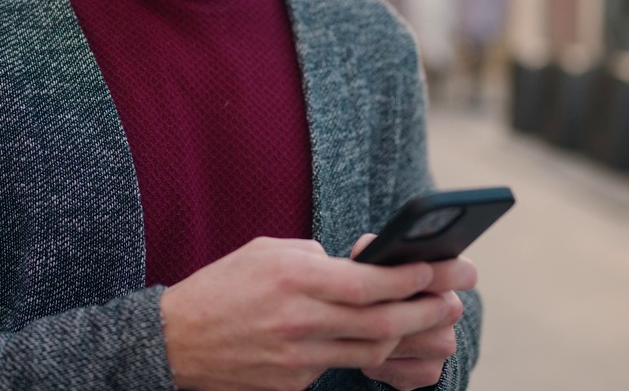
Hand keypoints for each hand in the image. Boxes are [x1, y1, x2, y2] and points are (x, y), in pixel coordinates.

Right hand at [159, 237, 455, 390]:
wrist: (173, 341)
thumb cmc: (222, 287)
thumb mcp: (266, 252)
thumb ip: (315, 257)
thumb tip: (358, 265)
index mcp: (294, 277)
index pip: (368, 282)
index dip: (410, 279)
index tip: (437, 270)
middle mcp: (299, 319)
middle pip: (381, 323)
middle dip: (426, 312)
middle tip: (455, 303)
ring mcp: (296, 357)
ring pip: (369, 352)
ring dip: (407, 338)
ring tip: (433, 324)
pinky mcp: (291, 383)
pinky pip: (339, 367)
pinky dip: (363, 354)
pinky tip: (383, 344)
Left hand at [349, 234, 477, 389]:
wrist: (375, 325)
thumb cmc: (377, 287)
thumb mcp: (373, 264)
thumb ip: (373, 251)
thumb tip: (367, 248)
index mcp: (445, 277)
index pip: (464, 273)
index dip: (449, 273)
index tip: (422, 273)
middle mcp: (450, 309)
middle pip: (435, 312)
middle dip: (397, 311)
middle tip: (368, 309)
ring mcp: (444, 342)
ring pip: (418, 343)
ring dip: (386, 341)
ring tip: (362, 334)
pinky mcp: (431, 371)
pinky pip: (408, 372)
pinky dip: (384, 366)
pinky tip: (370, 357)